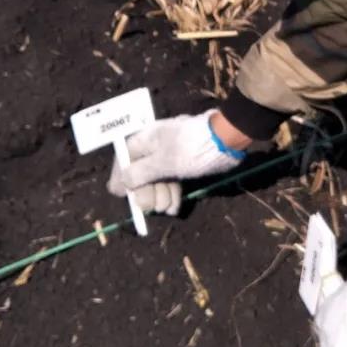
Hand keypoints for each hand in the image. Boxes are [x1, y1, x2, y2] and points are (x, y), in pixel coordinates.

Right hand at [106, 109, 246, 214]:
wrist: (226, 138)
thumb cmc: (191, 148)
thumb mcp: (163, 162)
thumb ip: (139, 173)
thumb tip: (120, 184)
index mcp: (144, 140)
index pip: (124, 160)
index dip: (121, 179)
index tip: (122, 196)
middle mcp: (153, 148)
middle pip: (140, 175)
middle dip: (146, 192)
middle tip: (153, 206)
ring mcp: (169, 158)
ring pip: (156, 182)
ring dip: (160, 198)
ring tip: (167, 207)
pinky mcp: (183, 166)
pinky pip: (171, 183)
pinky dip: (171, 196)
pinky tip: (174, 208)